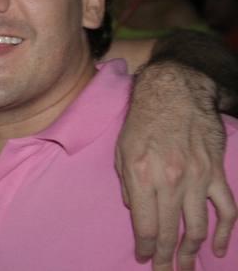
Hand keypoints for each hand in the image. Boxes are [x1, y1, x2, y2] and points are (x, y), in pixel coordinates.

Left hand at [116, 62, 236, 270]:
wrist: (175, 93)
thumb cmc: (142, 121)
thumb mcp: (121, 150)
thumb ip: (127, 184)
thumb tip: (137, 212)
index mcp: (141, 176)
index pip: (146, 225)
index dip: (146, 247)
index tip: (144, 258)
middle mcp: (170, 181)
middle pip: (170, 231)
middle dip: (166, 257)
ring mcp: (196, 178)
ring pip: (197, 226)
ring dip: (192, 251)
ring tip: (186, 268)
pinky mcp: (215, 173)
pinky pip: (226, 209)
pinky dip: (225, 232)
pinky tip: (220, 249)